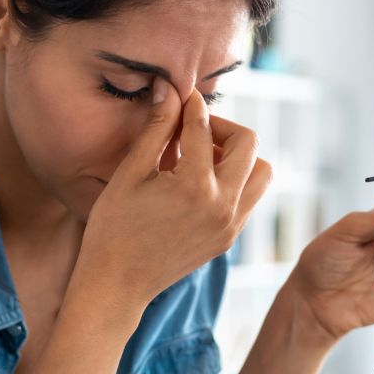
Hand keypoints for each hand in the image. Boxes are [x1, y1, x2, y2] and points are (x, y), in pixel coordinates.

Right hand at [75, 80, 271, 308]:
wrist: (116, 285)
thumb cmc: (113, 228)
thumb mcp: (130, 173)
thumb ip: (156, 129)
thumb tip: (170, 89)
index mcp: (195, 186)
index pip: (203, 127)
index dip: (190, 105)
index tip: (181, 96)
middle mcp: (223, 206)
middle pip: (248, 143)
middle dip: (222, 127)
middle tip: (193, 130)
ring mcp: (230, 225)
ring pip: (261, 172)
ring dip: (238, 156)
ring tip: (202, 158)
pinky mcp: (229, 238)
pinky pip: (250, 198)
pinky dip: (235, 181)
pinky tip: (200, 182)